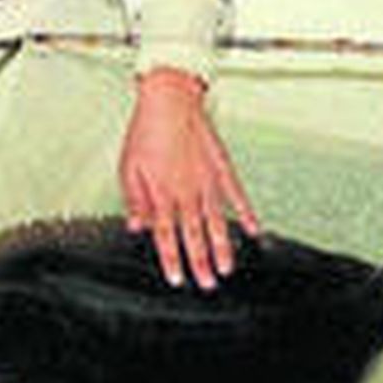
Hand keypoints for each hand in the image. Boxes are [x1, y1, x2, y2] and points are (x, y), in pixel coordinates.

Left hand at [120, 67, 259, 290]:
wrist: (169, 98)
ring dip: (222, 247)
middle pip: (194, 234)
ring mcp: (206, 179)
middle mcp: (186, 189)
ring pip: (217, 220)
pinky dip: (246, 213)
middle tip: (207, 284)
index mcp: (161, 192)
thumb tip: (137, 227)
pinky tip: (253, 230)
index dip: (172, 258)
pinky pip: (236, 194)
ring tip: (227, 269)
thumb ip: (134, 199)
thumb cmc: (145, 131)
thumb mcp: (128, 166)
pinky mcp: (221, 166)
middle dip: (200, 262)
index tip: (178, 279)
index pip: (166, 234)